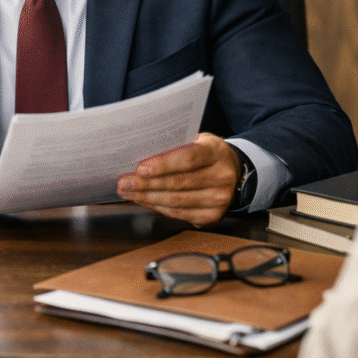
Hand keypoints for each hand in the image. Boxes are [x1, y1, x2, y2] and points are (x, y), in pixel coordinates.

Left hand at [116, 133, 241, 226]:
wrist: (233, 171)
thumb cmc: (207, 153)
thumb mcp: (198, 140)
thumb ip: (177, 146)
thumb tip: (142, 154)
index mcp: (217, 153)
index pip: (188, 159)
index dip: (163, 165)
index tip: (140, 168)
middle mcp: (222, 177)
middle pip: (178, 184)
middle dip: (147, 184)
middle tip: (125, 182)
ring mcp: (219, 199)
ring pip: (176, 202)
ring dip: (147, 198)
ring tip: (128, 192)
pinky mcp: (212, 216)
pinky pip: (179, 214)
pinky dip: (158, 207)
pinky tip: (144, 200)